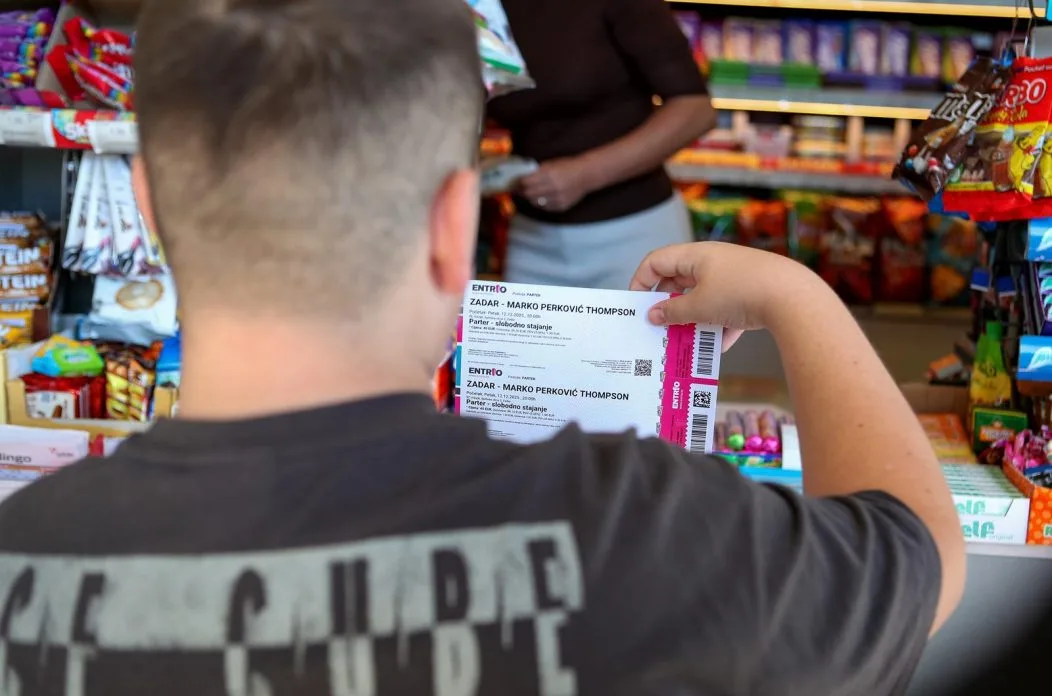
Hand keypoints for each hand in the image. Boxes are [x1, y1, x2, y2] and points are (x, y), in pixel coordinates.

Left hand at [519, 157, 593, 212]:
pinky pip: (545, 207)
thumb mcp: (551, 164)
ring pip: (535, 202)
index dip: (519, 183)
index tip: (516, 182)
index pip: (527, 182)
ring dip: (531, 198)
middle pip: (529, 194)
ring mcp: (557, 198)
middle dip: (523, 191)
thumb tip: (522, 178)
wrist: (586, 175)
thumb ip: (537, 171)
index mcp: (549, 174)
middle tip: (521, 189)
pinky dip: (541, 203)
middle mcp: (553, 187)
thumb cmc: (568, 167)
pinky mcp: (561, 206)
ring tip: (532, 193)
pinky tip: (543, 197)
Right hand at [628, 242, 827, 350]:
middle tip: (660, 327)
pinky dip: (720, 326)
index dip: (641, 281)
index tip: (636, 306)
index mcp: (696, 255)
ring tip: (687, 340)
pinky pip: (727, 309)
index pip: (657, 261)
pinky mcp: (752, 292)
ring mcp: (734, 276)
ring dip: (694, 319)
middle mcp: (714, 261)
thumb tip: (654, 315)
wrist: (794, 297)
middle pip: (680, 280)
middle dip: (669, 305)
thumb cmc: (739, 293)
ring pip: (704, 298)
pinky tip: (720, 347)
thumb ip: (672, 312)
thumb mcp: (699, 306)